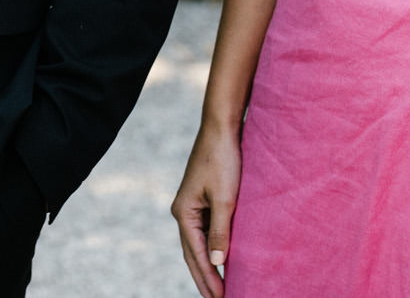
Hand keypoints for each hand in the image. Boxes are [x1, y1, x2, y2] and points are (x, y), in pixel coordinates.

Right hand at [171, 119, 241, 297]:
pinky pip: (207, 231)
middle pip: (192, 253)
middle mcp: (184, 211)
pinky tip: (222, 259)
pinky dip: (213, 248)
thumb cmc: (223, 159)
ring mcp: (193, 205)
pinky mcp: (203, 199)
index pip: (196, 255)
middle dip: (204, 278)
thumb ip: (221, 233)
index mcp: (184, 212)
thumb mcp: (225, 199)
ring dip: (208, 266)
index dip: (209, 279)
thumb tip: (217, 263)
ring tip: (219, 288)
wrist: (221, 128)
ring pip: (199, 244)